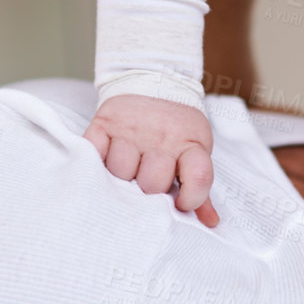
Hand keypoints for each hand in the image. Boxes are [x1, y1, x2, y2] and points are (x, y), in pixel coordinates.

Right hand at [84, 94, 219, 227]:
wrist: (155, 81)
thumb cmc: (176, 129)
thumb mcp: (194, 151)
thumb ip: (199, 187)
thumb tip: (209, 223)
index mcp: (190, 144)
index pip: (198, 178)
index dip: (190, 198)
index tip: (181, 202)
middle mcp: (161, 137)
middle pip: (152, 182)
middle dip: (149, 188)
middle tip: (147, 181)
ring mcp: (131, 129)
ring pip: (121, 170)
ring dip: (121, 176)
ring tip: (128, 169)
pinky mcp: (105, 123)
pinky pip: (94, 151)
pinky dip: (96, 160)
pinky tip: (105, 159)